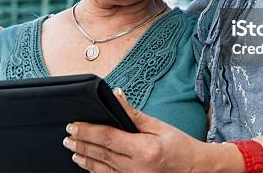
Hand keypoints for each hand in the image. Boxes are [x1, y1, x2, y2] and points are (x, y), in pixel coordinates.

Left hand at [63, 89, 242, 172]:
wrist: (195, 169)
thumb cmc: (180, 146)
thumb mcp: (159, 125)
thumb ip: (134, 114)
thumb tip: (116, 97)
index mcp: (144, 149)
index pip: (108, 138)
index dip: (88, 131)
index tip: (73, 125)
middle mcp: (136, 167)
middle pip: (101, 154)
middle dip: (81, 144)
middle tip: (67, 136)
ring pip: (102, 168)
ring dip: (85, 158)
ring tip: (72, 149)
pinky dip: (96, 170)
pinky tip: (88, 164)